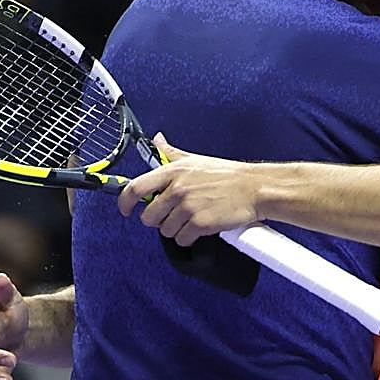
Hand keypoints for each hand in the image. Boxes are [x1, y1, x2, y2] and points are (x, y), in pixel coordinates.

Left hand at [117, 134, 260, 245]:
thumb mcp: (195, 160)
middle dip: (157, 220)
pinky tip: (200, 228)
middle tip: (173, 215)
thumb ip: (171, 153)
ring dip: (176, 229)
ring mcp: (188, 207)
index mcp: (173, 172)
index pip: (135, 188)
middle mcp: (177, 189)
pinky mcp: (200, 224)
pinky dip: (189, 238)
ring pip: (165, 230)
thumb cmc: (227, 175)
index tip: (126, 210)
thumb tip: (156, 140)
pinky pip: (182, 240)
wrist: (254, 188)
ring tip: (192, 219)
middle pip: (148, 216)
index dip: (125, 203)